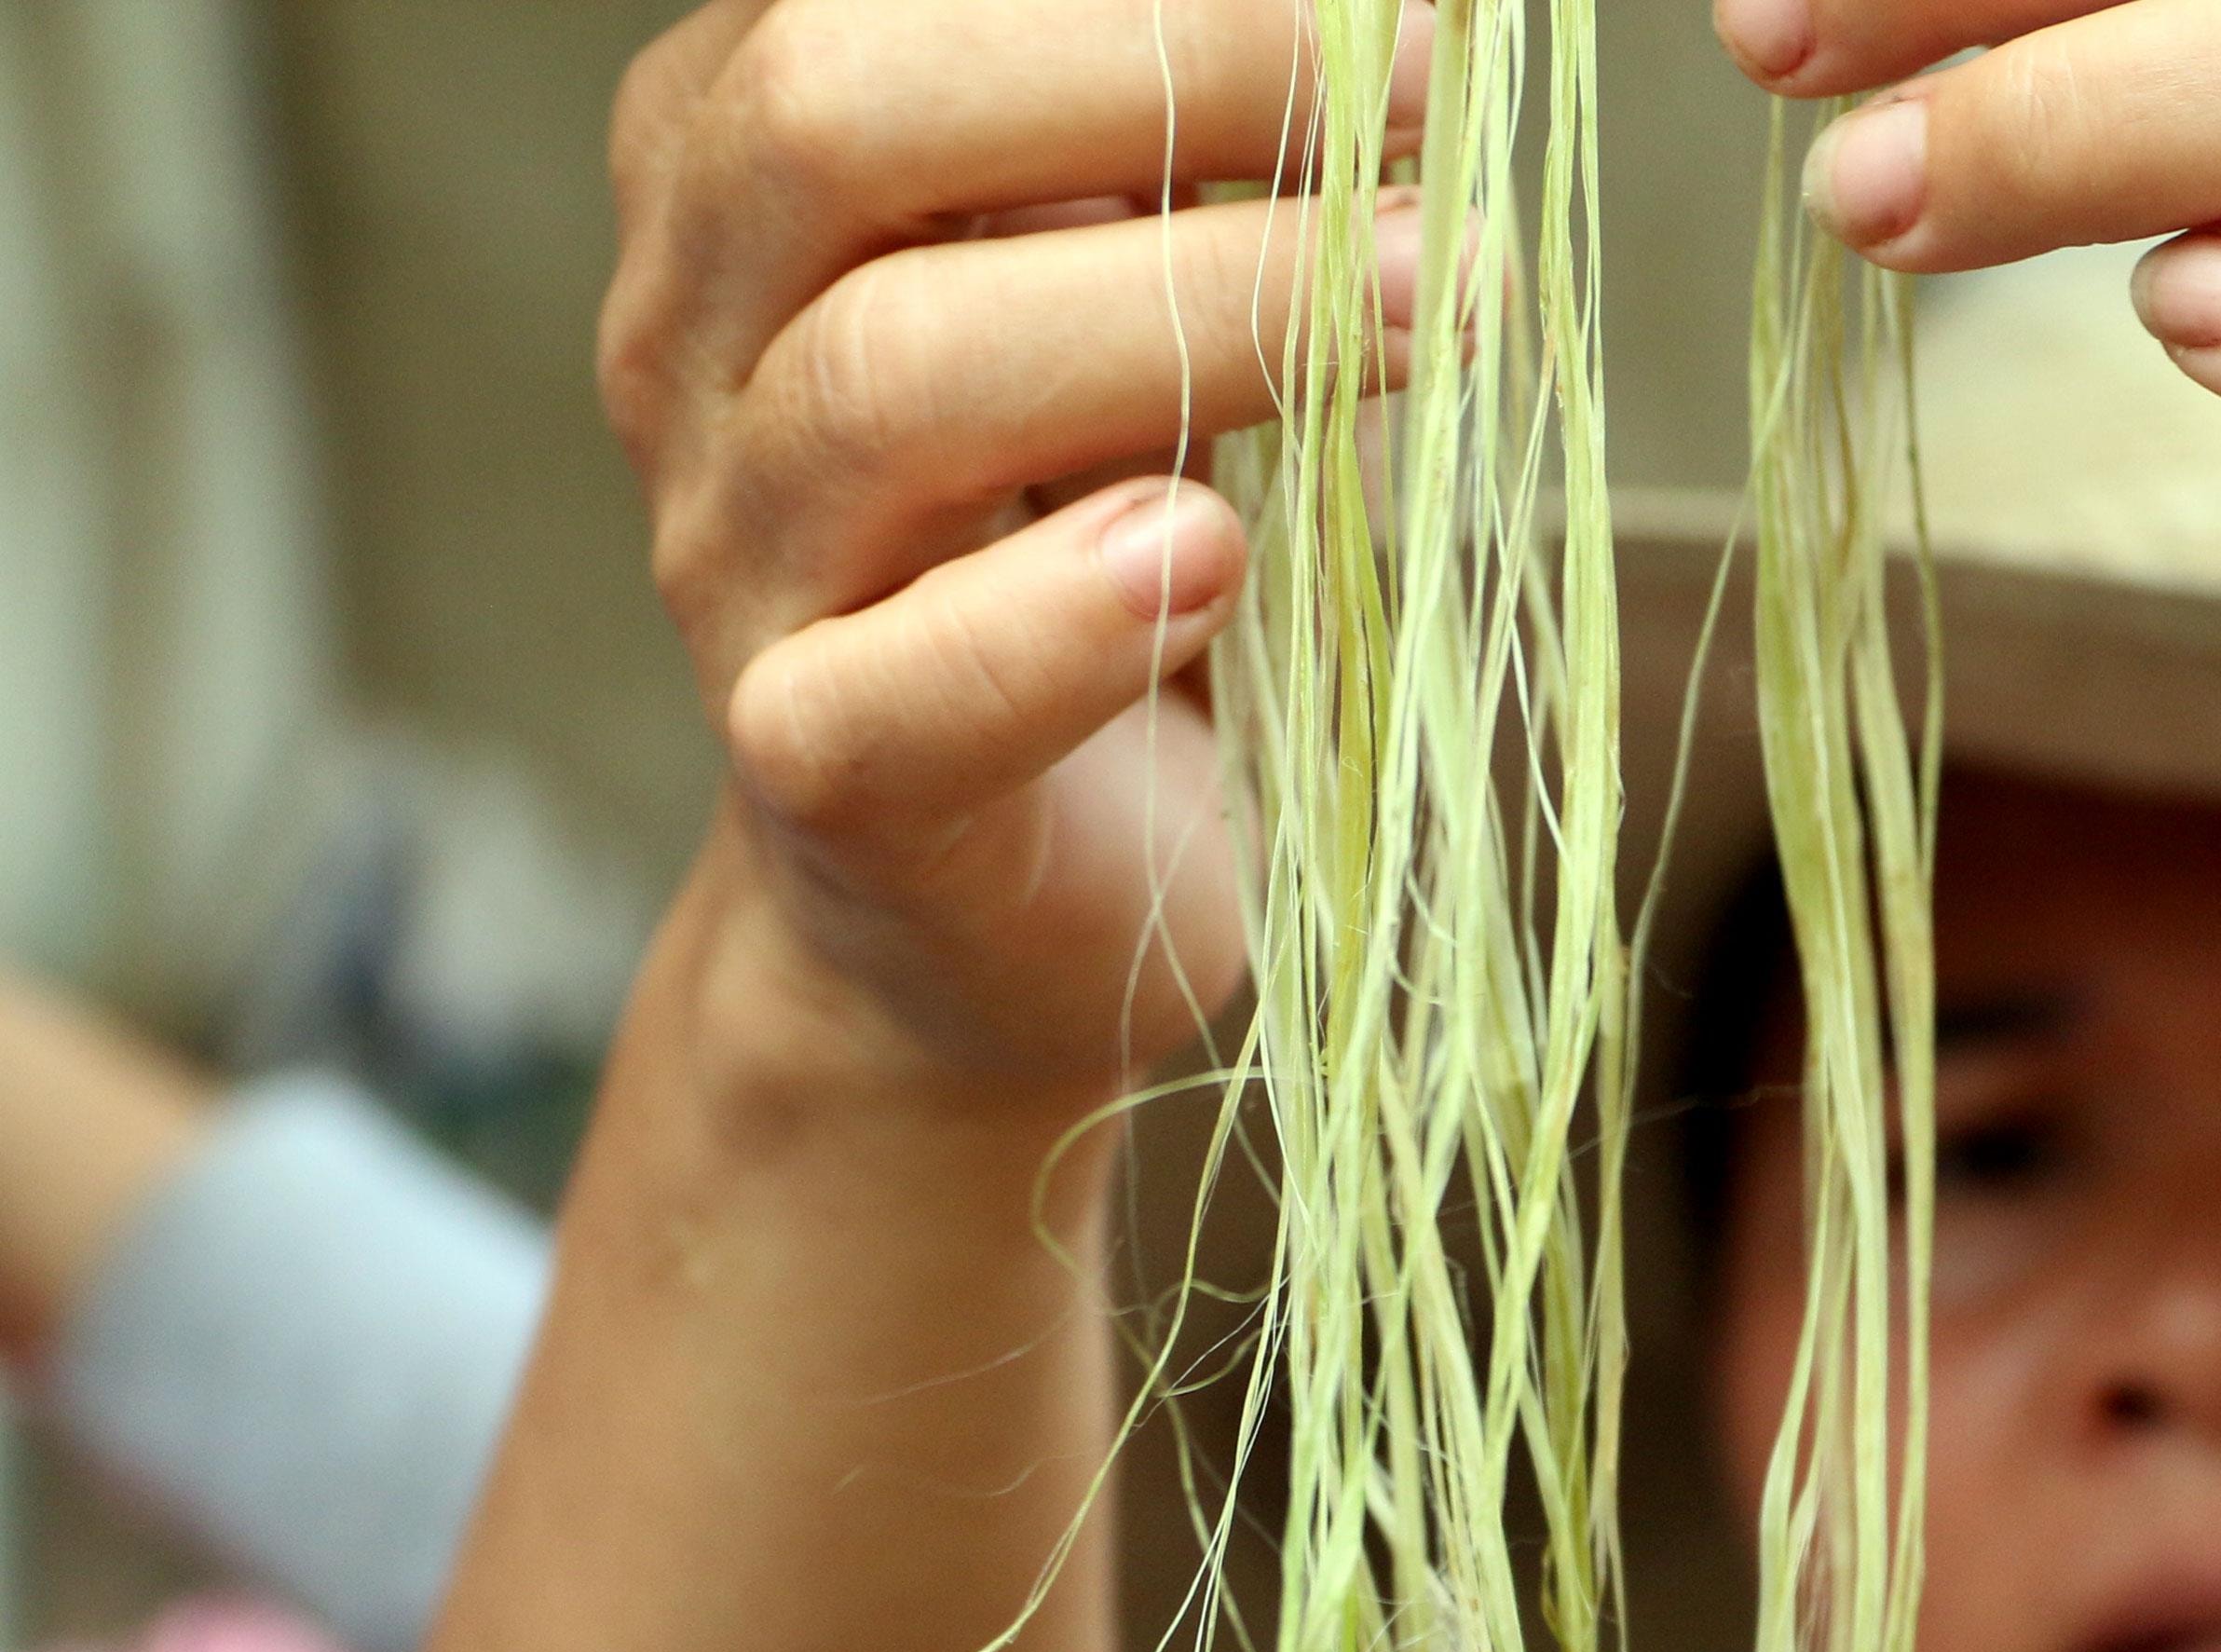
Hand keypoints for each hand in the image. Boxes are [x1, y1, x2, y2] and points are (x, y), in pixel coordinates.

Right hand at [600, 0, 1433, 1089]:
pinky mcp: (819, 769)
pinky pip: (894, 687)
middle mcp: (696, 338)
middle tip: (1414, 114)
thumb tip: (1402, 26)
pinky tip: (1211, 558)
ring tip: (1428, 308)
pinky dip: (1063, 615)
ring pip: (889, 382)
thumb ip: (1191, 165)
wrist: (996, 897)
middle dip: (1156, 77)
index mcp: (751, 171)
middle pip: (837, 122)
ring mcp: (736, 558)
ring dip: (1198, 319)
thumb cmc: (1098, 553)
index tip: (1382, 7)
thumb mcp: (1137, 310)